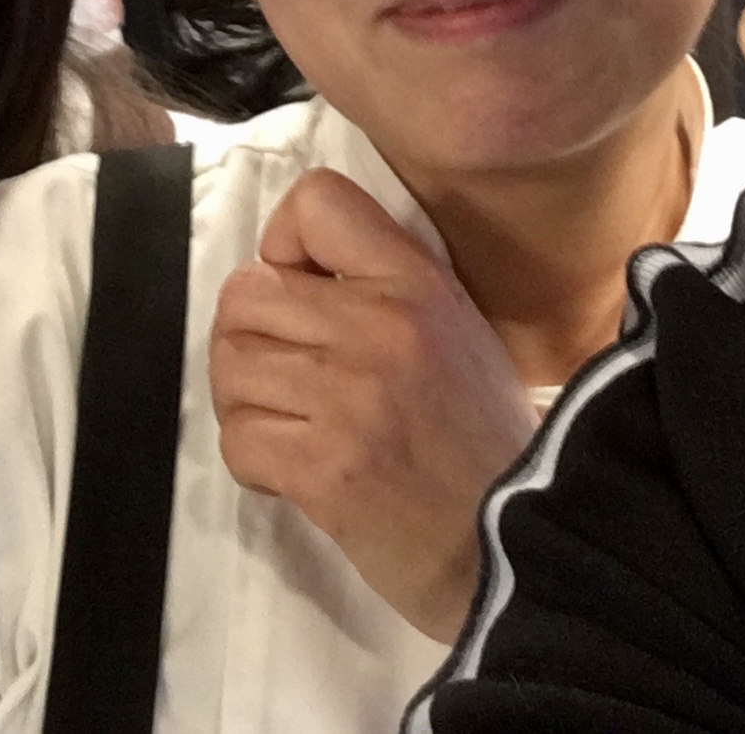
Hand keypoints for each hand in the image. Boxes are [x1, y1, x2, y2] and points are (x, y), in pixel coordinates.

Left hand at [209, 169, 538, 641]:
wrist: (515, 542)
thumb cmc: (484, 437)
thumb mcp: (457, 328)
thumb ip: (383, 287)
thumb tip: (292, 272)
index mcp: (418, 281)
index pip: (315, 201)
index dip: (285, 244)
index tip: (304, 286)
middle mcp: (378, 326)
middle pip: (245, 293)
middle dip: (251, 336)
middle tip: (285, 373)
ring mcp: (346, 399)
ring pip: (229, 365)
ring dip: (246, 399)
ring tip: (289, 421)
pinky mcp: (321, 469)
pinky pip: (237, 439)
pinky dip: (253, 458)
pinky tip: (294, 469)